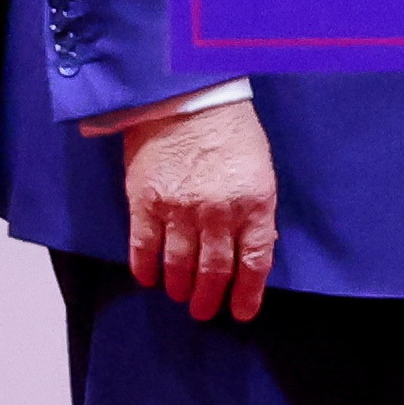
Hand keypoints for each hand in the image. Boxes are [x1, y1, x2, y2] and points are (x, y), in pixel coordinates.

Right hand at [124, 97, 278, 321]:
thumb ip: (255, 208)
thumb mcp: (259, 166)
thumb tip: (254, 246)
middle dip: (210, 298)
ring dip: (180, 287)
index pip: (255, 262)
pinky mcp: (146, 202)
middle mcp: (219, 212)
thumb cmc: (230, 126)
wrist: (187, 92)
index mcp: (254, 202)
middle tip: (204, 311)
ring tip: (180, 296)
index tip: (241, 312)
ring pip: (179, 266)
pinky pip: (144, 248)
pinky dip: (145, 269)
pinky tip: (148, 278)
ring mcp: (180, 209)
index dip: (248, 294)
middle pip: (215, 271)